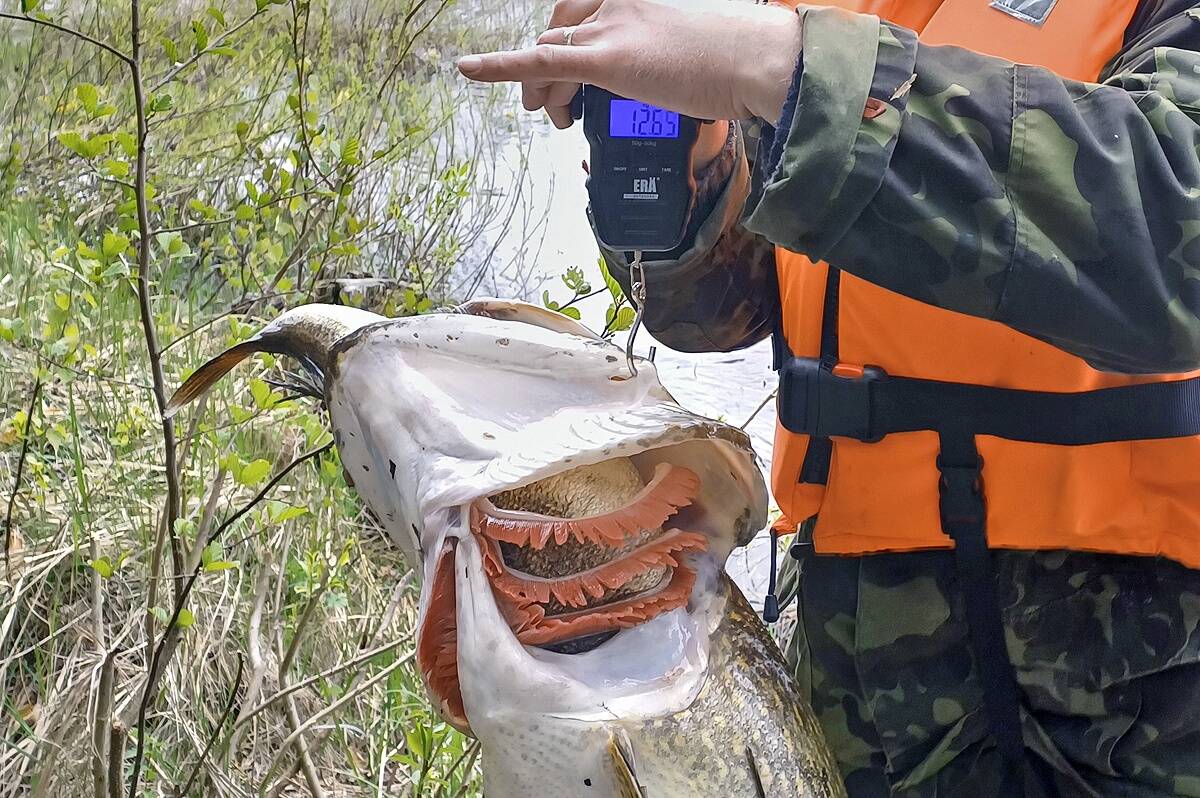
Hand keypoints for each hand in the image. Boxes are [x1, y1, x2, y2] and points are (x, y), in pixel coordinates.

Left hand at [456, 0, 801, 128]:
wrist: (757, 60)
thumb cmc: (736, 58)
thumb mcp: (684, 49)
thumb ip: (655, 57)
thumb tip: (651, 77)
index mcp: (632, 0)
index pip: (576, 16)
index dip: (562, 46)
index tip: (561, 70)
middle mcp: (615, 5)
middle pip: (557, 33)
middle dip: (546, 71)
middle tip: (552, 105)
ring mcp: (610, 28)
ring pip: (549, 54)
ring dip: (539, 88)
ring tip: (547, 116)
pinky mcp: (607, 59)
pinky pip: (539, 62)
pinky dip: (500, 67)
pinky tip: (470, 70)